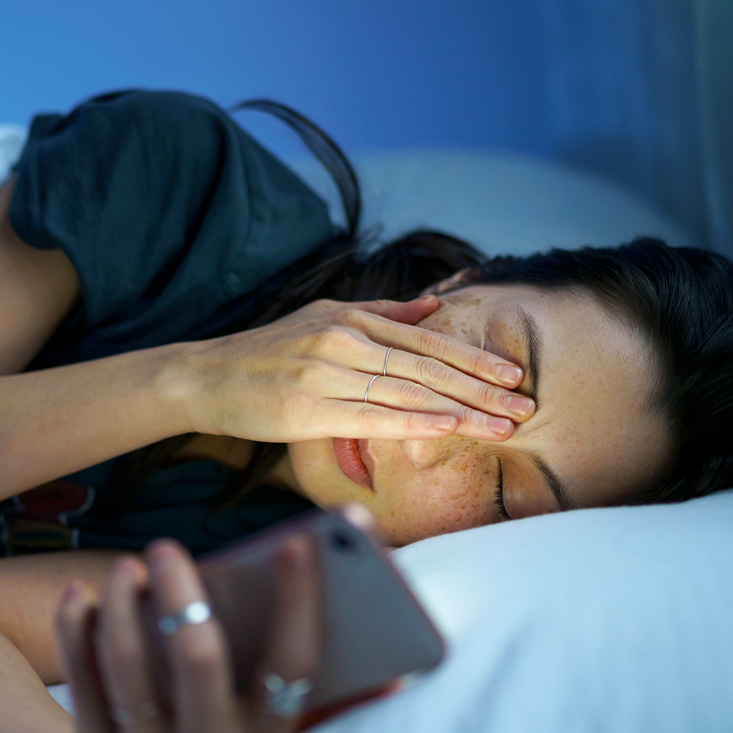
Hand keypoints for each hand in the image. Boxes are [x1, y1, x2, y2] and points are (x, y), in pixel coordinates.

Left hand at [54, 536, 321, 732]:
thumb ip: (310, 712)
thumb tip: (372, 668)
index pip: (294, 665)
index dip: (300, 602)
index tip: (296, 544)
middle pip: (198, 656)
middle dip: (182, 591)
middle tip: (167, 548)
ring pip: (128, 664)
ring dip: (122, 603)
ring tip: (126, 569)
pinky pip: (82, 688)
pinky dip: (75, 632)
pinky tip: (78, 597)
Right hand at [174, 295, 534, 442]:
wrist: (207, 376)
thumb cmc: (268, 352)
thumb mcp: (323, 316)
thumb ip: (380, 313)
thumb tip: (431, 306)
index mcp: (351, 319)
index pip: (426, 340)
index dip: (474, 358)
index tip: (513, 374)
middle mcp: (344, 341)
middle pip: (427, 368)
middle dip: (482, 388)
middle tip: (525, 405)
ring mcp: (327, 374)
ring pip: (408, 393)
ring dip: (461, 410)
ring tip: (502, 425)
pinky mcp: (308, 409)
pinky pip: (372, 416)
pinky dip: (414, 421)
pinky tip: (449, 426)